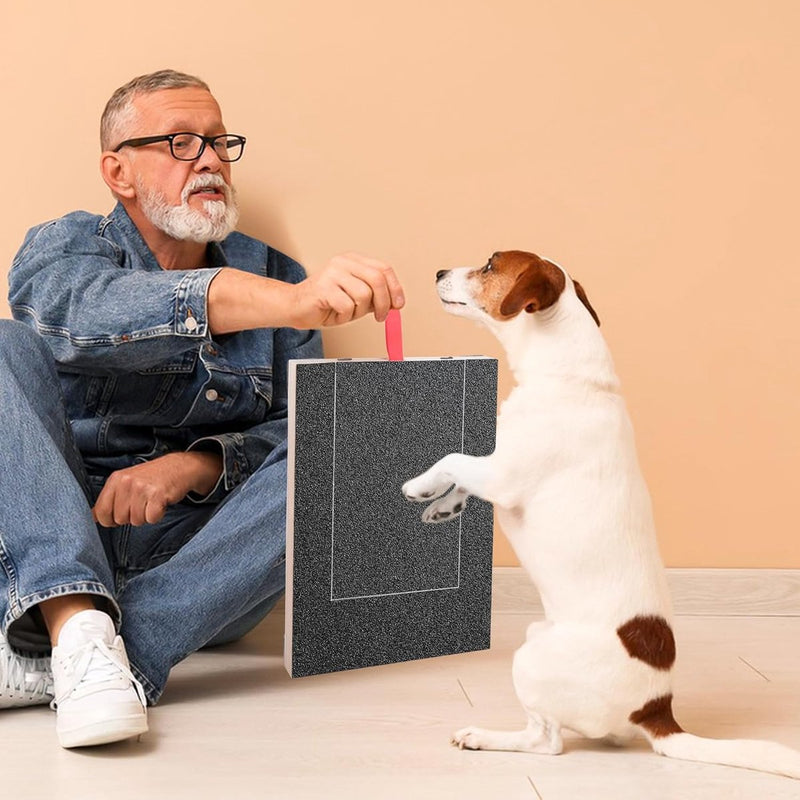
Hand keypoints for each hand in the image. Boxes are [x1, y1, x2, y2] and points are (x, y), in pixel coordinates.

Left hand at [92, 451, 222, 526]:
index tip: (121, 514)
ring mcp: (142, 488)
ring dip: (146, 516)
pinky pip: (151, 519)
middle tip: (142, 503)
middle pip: (120, 519)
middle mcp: (127, 482)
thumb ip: (109, 498)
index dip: (110, 520)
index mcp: (116, 479)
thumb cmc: (151, 478)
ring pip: (136, 520)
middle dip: (132, 516)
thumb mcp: (126, 482)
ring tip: (151, 501)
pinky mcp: (157, 495)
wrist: (179, 467)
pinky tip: (160, 503)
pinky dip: (157, 515)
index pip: (101, 512)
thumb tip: (92, 517)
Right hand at [289, 252, 404, 327]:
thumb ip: (374, 298)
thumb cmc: (325, 303)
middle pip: (377, 279)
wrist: (295, 307)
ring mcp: (332, 273)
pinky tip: (336, 314)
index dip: (395, 288)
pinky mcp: (323, 287)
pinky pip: (347, 306)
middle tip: (380, 317)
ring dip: (359, 312)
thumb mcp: (355, 299)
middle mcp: (343, 263)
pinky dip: (345, 317)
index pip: (383, 269)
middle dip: (383, 302)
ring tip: (347, 313)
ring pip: (364, 295)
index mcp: (353, 261)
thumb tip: (394, 303)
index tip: (398, 304)